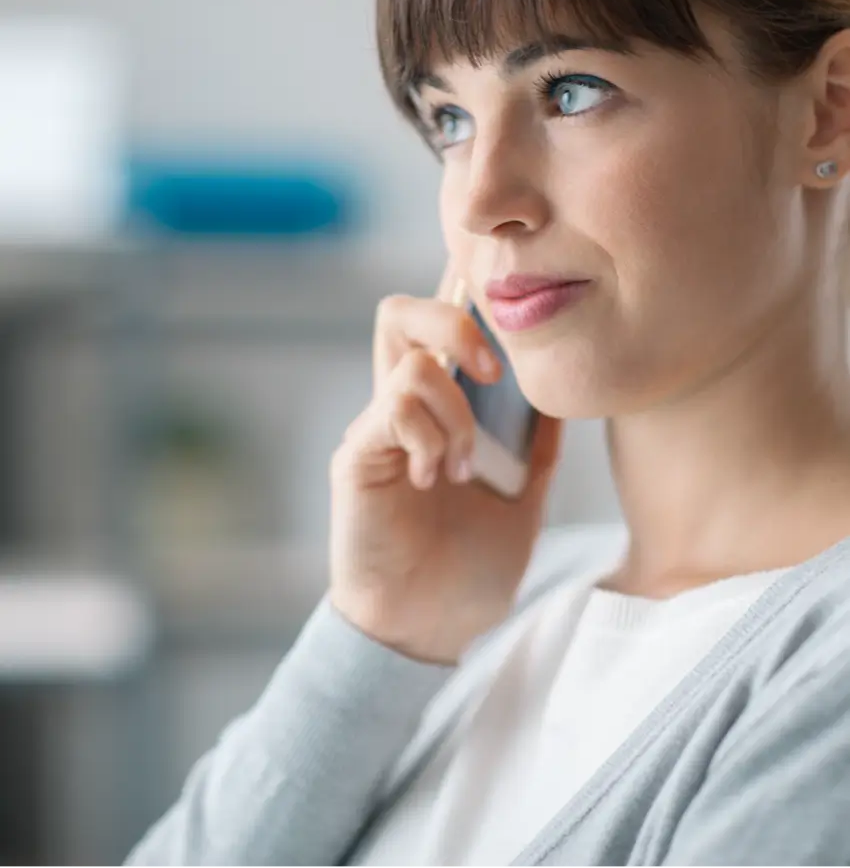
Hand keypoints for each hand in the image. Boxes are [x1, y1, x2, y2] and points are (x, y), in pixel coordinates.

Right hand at [328, 263, 562, 664]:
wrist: (430, 630)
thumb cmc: (471, 568)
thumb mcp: (522, 499)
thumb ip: (536, 448)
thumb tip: (561, 399)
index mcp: (438, 413)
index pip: (437, 330)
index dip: (461, 299)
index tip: (500, 298)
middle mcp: (399, 410)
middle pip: (400, 314)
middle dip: (454, 324)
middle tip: (491, 371)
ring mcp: (374, 431)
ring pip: (409, 364)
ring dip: (455, 413)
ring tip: (465, 469)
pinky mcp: (357, 458)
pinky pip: (391, 410)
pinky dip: (427, 436)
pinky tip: (434, 479)